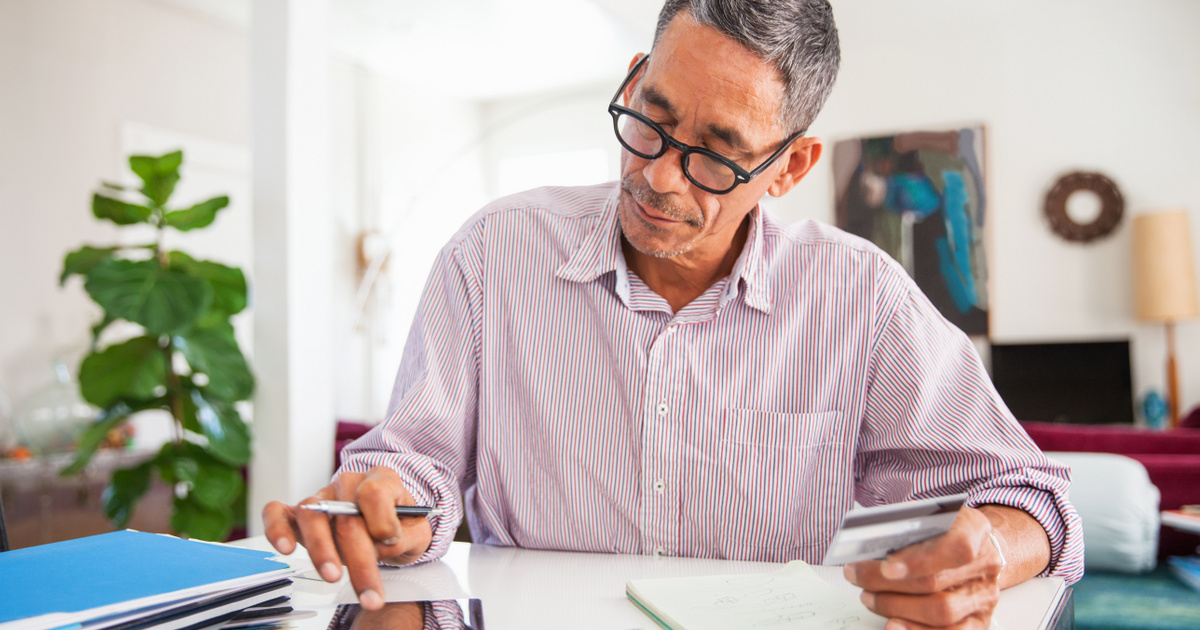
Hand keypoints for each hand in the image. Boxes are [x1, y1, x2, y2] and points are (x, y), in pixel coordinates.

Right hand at [262, 466, 433, 609]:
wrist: (387, 525)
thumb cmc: (400, 524)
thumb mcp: (417, 531)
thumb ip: (405, 536)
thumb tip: (382, 543)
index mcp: (380, 480)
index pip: (374, 492)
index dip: (382, 520)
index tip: (391, 540)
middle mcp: (348, 484)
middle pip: (346, 517)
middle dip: (358, 559)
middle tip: (368, 592)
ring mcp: (322, 498)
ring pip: (312, 515)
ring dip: (321, 550)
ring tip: (332, 576)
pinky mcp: (299, 514)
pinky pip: (278, 512)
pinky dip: (277, 528)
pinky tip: (285, 548)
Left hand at [843, 506, 1002, 629]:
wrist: (976, 546)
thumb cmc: (944, 529)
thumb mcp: (930, 516)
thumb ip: (907, 527)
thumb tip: (868, 547)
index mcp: (975, 529)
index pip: (955, 546)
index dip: (920, 559)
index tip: (886, 567)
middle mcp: (985, 563)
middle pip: (936, 582)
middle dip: (888, 584)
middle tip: (858, 578)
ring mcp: (984, 595)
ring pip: (942, 611)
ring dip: (897, 607)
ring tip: (869, 597)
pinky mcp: (979, 620)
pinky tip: (893, 624)